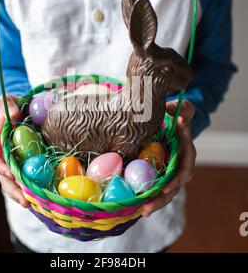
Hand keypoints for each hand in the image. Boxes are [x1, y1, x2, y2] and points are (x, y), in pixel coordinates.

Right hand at [0, 95, 29, 207]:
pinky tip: (38, 198)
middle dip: (13, 189)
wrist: (21, 111)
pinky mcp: (22, 165)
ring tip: (32, 204)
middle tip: (24, 200)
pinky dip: (29, 189)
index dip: (1, 168)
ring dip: (20, 194)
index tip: (11, 174)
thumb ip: (9, 104)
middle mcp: (1, 156)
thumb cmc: (14, 106)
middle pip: (3, 177)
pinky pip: (23, 179)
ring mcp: (11, 162)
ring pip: (12, 182)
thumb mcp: (10, 101)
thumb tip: (14, 114)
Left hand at [141, 100, 196, 217]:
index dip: (177, 180)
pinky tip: (134, 205)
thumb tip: (179, 117)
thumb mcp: (182, 108)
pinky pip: (154, 185)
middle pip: (173, 187)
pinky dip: (147, 195)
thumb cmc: (178, 113)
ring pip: (164, 191)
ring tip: (141, 212)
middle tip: (147, 209)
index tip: (165, 188)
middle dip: (161, 199)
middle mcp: (179, 164)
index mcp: (186, 152)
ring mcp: (168, 170)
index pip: (184, 169)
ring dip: (154, 203)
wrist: (173, 119)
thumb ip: (182, 110)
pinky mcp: (158, 171)